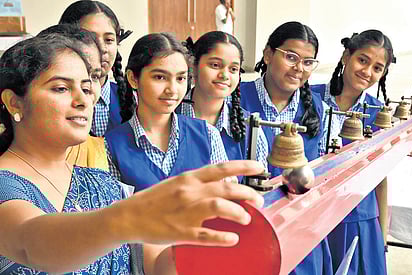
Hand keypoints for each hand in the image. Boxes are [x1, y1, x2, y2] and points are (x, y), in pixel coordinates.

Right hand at [116, 160, 264, 246]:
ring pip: (220, 208)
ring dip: (239, 213)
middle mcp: (190, 192)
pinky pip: (207, 236)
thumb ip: (200, 183)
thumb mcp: (178, 183)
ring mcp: (186, 212)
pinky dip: (223, 238)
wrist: (127, 216)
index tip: (259, 167)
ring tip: (247, 219)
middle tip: (259, 201)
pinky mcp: (181, 233)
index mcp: (189, 178)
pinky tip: (233, 239)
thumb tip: (226, 184)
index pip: (222, 168)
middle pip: (227, 189)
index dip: (243, 166)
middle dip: (249, 194)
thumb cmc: (154, 200)